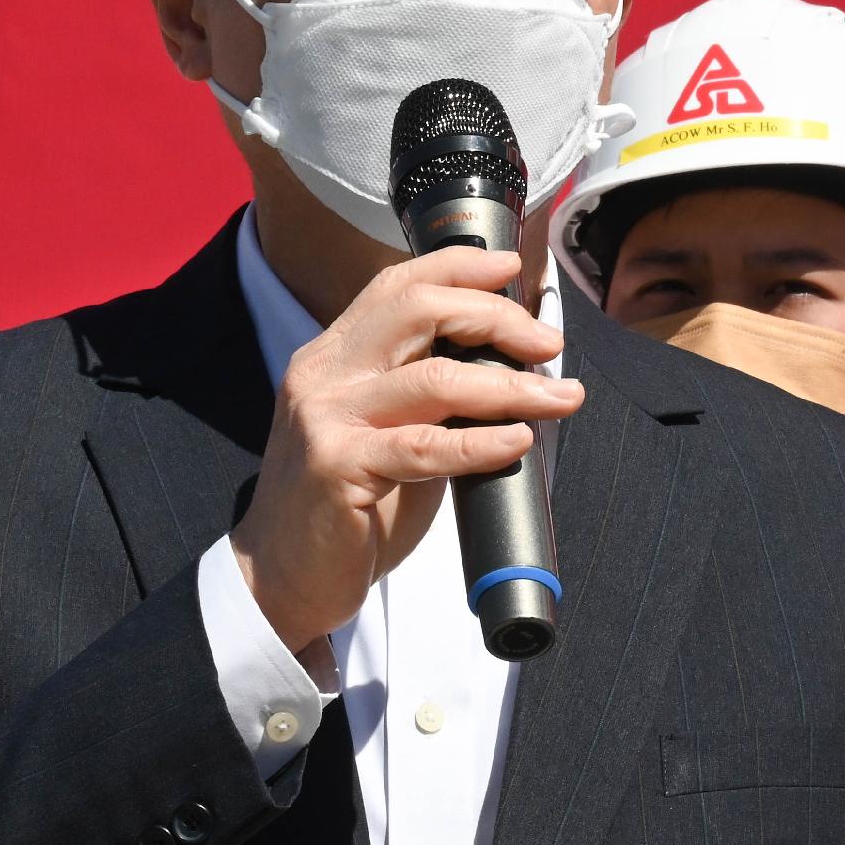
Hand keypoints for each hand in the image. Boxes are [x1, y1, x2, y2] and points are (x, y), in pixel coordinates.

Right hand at [234, 246, 582, 655]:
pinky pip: (424, 447)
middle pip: (418, 310)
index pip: (398, 286)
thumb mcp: (388, 428)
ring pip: (434, 378)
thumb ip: (431, 391)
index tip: (513, 270)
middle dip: (495, 317)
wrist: (283, 577)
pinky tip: (518, 441)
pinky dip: (480, 442)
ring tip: (561, 397)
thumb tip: (516, 363)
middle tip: (548, 345)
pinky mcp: (336, 468)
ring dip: (511, 386)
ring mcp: (326, 418)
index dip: (459, 267)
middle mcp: (324, 374)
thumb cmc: (349, 505)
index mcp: (334, 354)